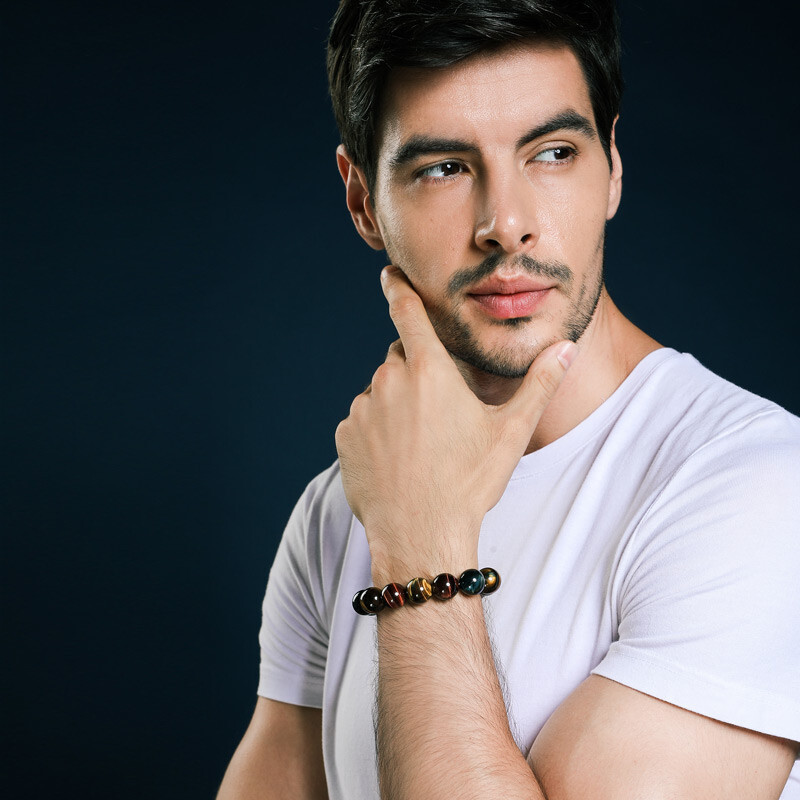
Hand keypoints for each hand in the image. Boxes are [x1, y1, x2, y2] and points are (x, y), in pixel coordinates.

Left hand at [335, 266, 576, 572]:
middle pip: (400, 359)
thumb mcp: (510, 432)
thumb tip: (567, 347)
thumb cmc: (470, 482)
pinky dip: (375, 432)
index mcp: (429, 370)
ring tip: (421, 446)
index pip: (407, 312)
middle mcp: (389, 381)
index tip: (388, 273)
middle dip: (417, 374)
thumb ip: (539, 384)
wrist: (422, 533)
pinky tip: (397, 460)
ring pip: (380, 393)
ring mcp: (363, 410)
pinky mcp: (345, 437)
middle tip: (440, 414)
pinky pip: (361, 421)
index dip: (398, 288)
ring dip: (396, 405)